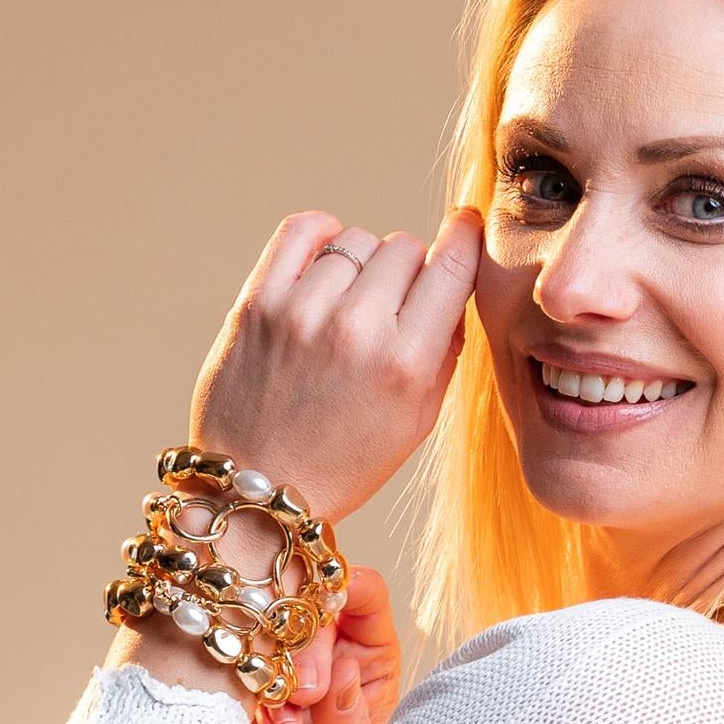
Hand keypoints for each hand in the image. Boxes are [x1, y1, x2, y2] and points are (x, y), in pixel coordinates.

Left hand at [188, 207, 482, 527]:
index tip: (465, 229)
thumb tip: (452, 285)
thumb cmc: (344, 464)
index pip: (451, 266)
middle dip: (408, 272)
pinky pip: (302, 229)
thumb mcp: (415, 423)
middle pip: (405, 248)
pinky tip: (326, 258)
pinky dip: (322, 234)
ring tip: (351, 304)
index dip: (465, 240)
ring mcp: (302, 312)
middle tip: (391, 309)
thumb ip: (444, 351)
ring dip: (361, 264)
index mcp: (404, 365)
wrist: (258, 494)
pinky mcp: (258, 303)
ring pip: (356, 241)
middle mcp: (356, 330)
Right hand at [235, 560, 400, 723]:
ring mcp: (269, 664)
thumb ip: (351, 722)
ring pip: (258, 623)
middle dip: (304, 634)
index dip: (346, 586)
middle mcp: (318, 652)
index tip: (329, 603)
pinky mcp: (226, 686)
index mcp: (366, 659)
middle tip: (305, 691)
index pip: (363, 593)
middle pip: (305, 600)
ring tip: (279, 723)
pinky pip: (221, 661)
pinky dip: (232, 685)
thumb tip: (345, 670)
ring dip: (264, 661)